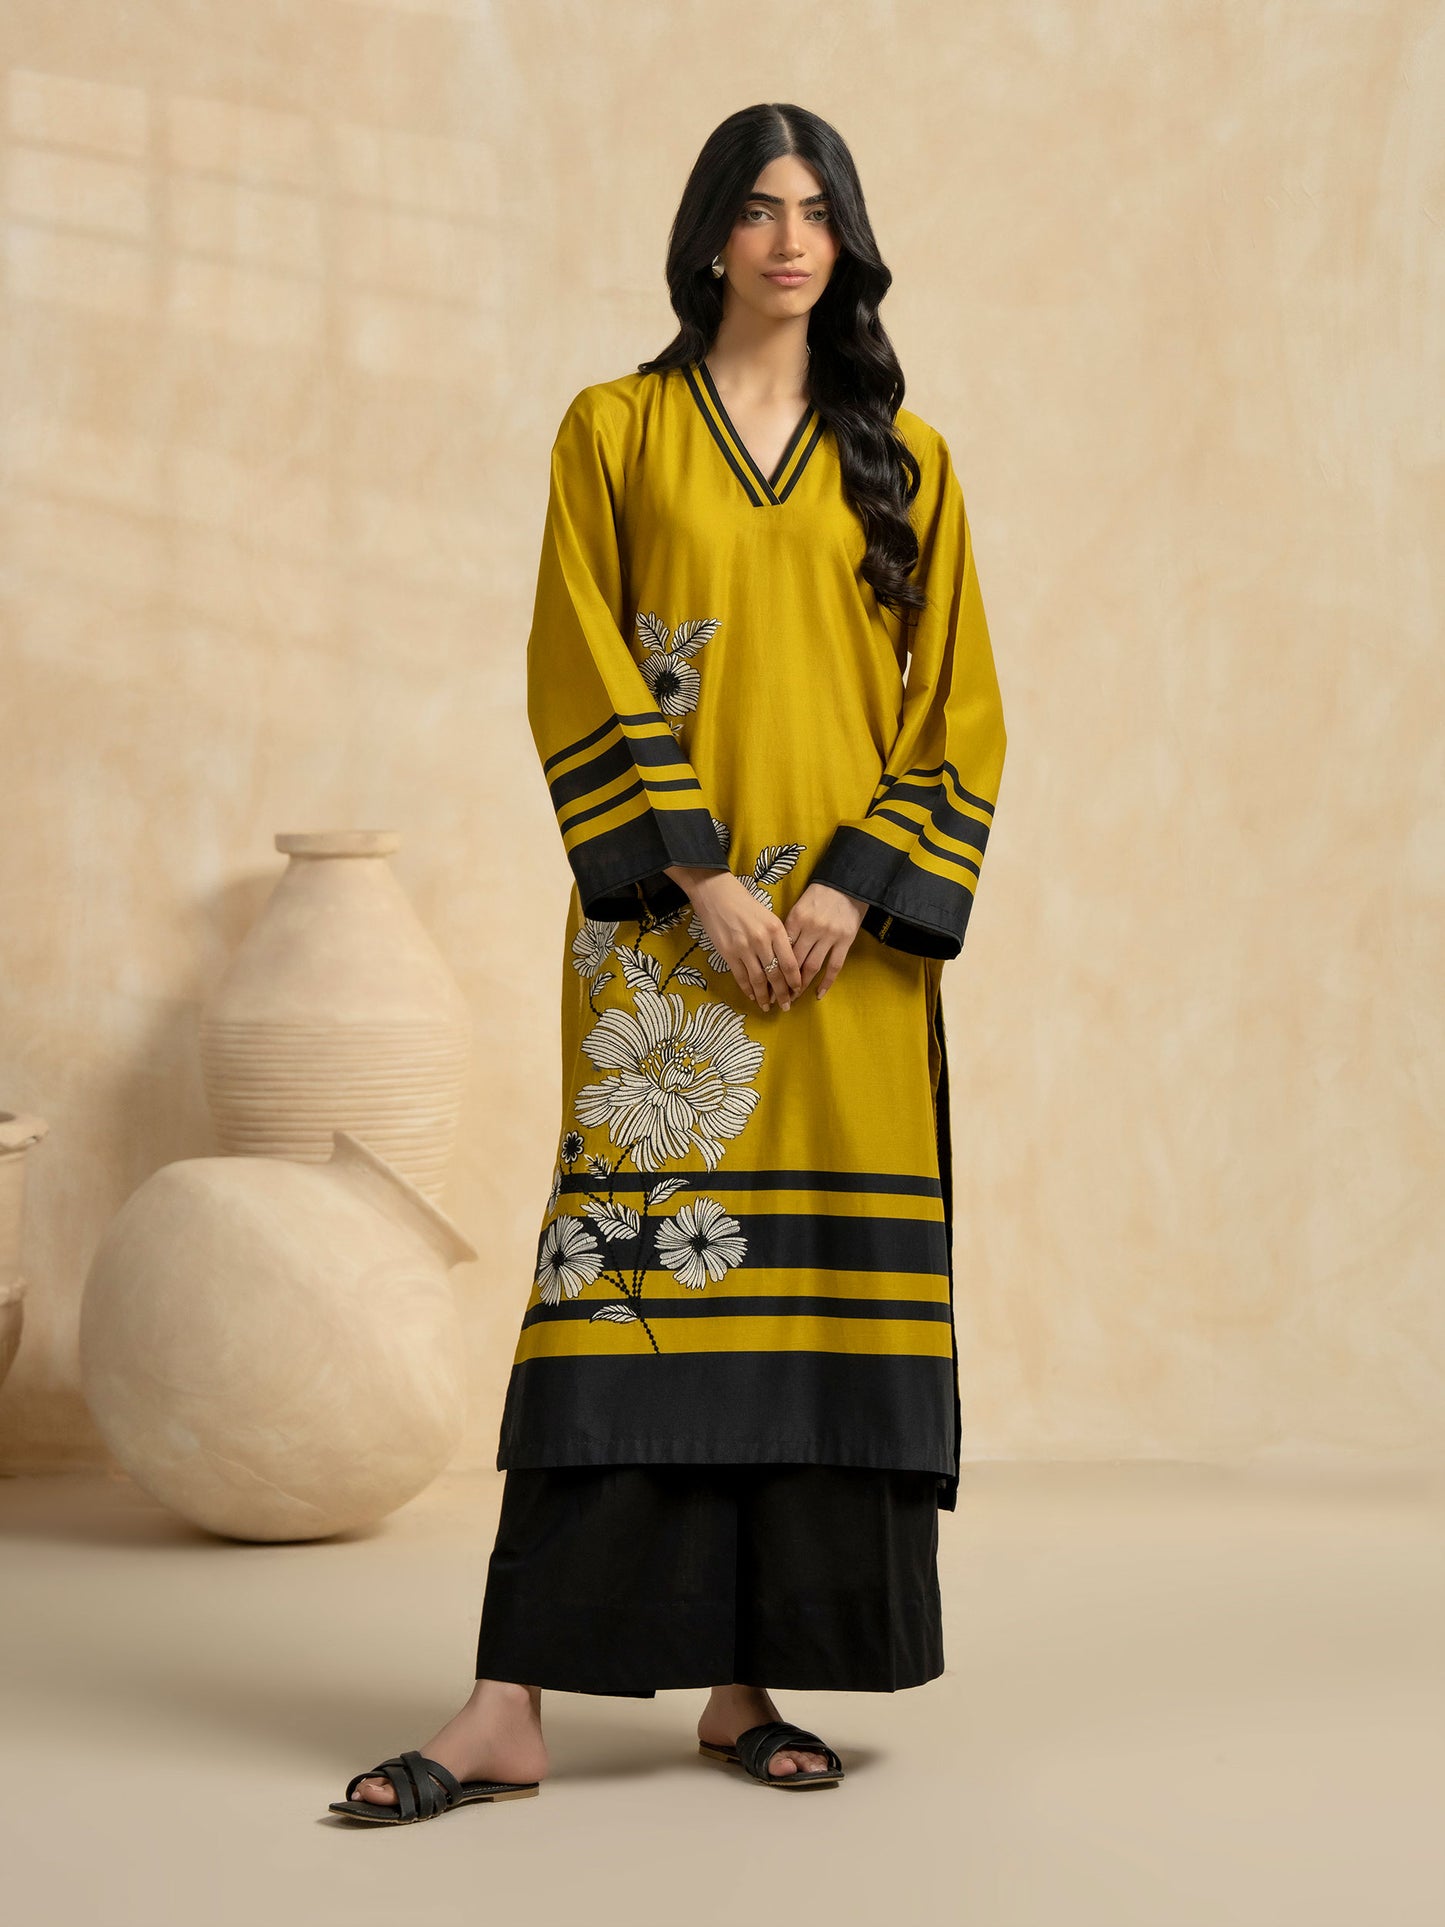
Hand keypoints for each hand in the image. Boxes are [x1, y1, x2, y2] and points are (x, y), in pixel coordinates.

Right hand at [667, 865, 801, 1009]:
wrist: (716, 893)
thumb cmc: (744, 902)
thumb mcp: (768, 916)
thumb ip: (778, 938)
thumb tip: (785, 963)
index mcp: (776, 929)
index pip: (790, 963)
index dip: (795, 981)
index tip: (798, 990)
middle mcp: (762, 940)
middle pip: (776, 974)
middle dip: (782, 993)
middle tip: (786, 1005)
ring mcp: (744, 948)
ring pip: (758, 979)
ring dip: (764, 996)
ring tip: (768, 1006)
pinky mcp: (728, 953)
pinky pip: (740, 976)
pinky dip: (747, 989)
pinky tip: (752, 996)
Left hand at [780, 881, 867, 998]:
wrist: (847, 883)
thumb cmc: (820, 895)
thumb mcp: (799, 906)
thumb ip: (790, 927)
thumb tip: (777, 951)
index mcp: (796, 919)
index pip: (781, 949)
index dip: (772, 967)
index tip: (765, 982)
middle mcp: (811, 929)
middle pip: (793, 961)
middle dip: (783, 981)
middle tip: (775, 997)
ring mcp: (829, 936)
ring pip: (812, 966)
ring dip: (801, 985)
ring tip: (793, 998)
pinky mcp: (845, 940)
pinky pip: (834, 966)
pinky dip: (826, 982)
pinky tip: (818, 994)